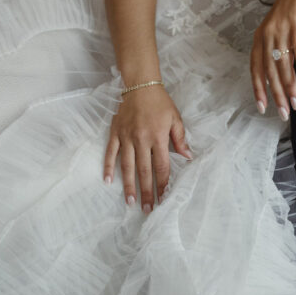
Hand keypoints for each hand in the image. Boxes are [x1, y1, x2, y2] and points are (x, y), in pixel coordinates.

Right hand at [103, 85, 191, 211]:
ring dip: (129, 185)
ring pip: (127, 166)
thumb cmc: (160, 102)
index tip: (163, 198)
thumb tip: (188, 156)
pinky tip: (108, 182)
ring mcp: (126, 137)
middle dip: (146, 192)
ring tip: (130, 202)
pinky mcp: (115, 133)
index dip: (163, 183)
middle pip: (144, 171)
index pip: (161, 166)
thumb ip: (180, 138)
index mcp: (158, 137)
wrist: (140, 85)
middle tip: (147, 209)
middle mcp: (141, 139)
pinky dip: (108, 167)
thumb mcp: (175, 118)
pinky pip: (110, 153)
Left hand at [250, 0, 295, 119]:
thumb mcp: (281, 30)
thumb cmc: (294, 10)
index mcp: (260, 37)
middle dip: (277, 94)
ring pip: (284, 63)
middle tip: (285, 113)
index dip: (258, 89)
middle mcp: (267, 34)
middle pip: (270, 70)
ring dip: (290, 86)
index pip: (255, 68)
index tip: (263, 108)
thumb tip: (280, 77)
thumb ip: (278, 51)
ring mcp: (282, 28)